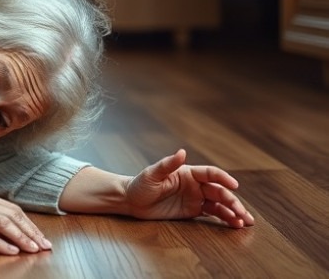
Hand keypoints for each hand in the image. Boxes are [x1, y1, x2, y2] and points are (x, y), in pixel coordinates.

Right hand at [0, 187, 51, 254]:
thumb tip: (11, 228)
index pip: (13, 209)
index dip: (29, 224)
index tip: (41, 237)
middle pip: (13, 216)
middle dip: (31, 232)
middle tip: (44, 245)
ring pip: (3, 224)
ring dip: (21, 238)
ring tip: (33, 249)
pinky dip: (1, 244)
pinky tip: (12, 251)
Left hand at [124, 149, 254, 227]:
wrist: (131, 201)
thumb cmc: (140, 184)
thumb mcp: (152, 174)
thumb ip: (167, 164)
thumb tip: (182, 151)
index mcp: (188, 173)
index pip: (210, 174)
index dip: (223, 178)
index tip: (234, 185)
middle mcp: (195, 185)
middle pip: (219, 191)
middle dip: (233, 201)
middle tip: (242, 213)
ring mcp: (196, 198)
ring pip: (220, 204)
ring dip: (233, 212)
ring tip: (244, 222)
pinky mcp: (193, 211)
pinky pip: (213, 214)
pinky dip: (225, 219)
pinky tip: (234, 225)